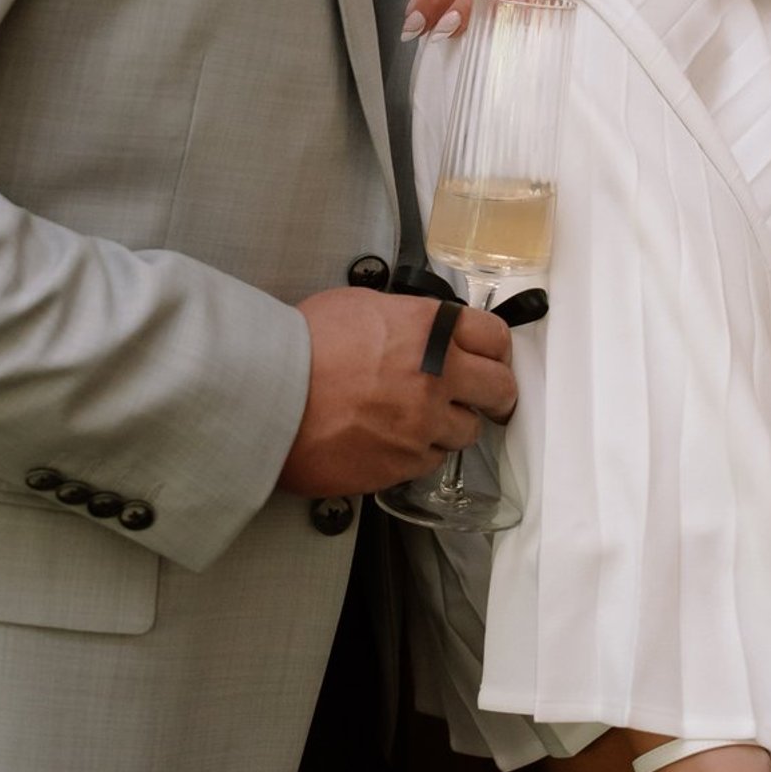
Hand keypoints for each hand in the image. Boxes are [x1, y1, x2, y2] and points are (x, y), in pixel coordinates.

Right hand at [278, 288, 515, 497]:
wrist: (270, 397)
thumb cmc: (302, 347)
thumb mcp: (360, 306)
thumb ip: (405, 320)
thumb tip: (420, 330)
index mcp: (431, 330)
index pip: (495, 337)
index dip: (496, 350)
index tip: (492, 359)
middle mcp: (439, 377)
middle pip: (500, 390)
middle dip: (494, 394)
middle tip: (482, 397)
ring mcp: (424, 425)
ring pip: (467, 432)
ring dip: (450, 426)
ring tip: (417, 419)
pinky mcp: (404, 465)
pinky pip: (430, 461)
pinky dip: (417, 452)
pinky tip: (390, 439)